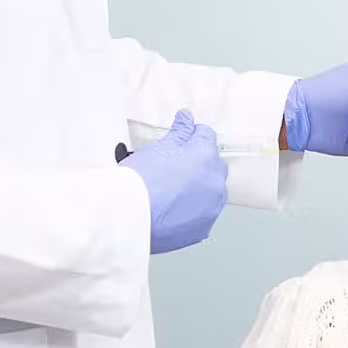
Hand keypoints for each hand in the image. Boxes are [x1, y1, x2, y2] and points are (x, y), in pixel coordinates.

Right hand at [121, 110, 227, 253]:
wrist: (130, 215)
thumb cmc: (142, 178)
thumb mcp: (158, 146)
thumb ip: (180, 131)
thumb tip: (187, 118)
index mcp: (207, 155)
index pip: (205, 136)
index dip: (189, 139)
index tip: (177, 145)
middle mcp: (216, 181)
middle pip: (211, 166)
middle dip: (196, 166)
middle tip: (170, 171)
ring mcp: (212, 207)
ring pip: (209, 192)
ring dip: (197, 191)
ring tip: (169, 195)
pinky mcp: (203, 229)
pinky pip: (201, 216)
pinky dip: (190, 213)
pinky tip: (171, 213)